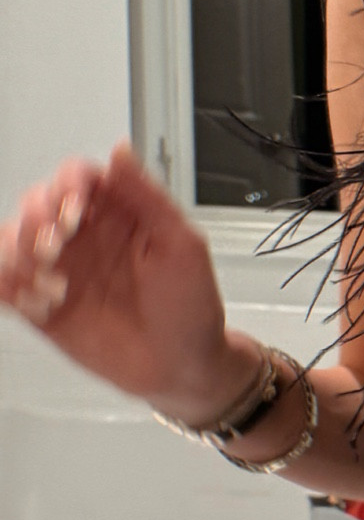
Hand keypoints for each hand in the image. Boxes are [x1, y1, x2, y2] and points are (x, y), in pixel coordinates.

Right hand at [0, 141, 250, 422]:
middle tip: (56, 244)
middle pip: (38, 204)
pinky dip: (6, 284)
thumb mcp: (181, 245)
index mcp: (119, 214)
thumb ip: (148, 197)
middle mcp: (85, 237)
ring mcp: (61, 270)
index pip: (80, 178)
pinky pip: (5, 284)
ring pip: (13, 241)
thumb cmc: (190, 306)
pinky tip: (34, 300)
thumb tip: (120, 152)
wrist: (182, 367)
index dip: (68, 184)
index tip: (73, 207)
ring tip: (50, 281)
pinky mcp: (41, 306)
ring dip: (17, 252)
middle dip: (38, 218)